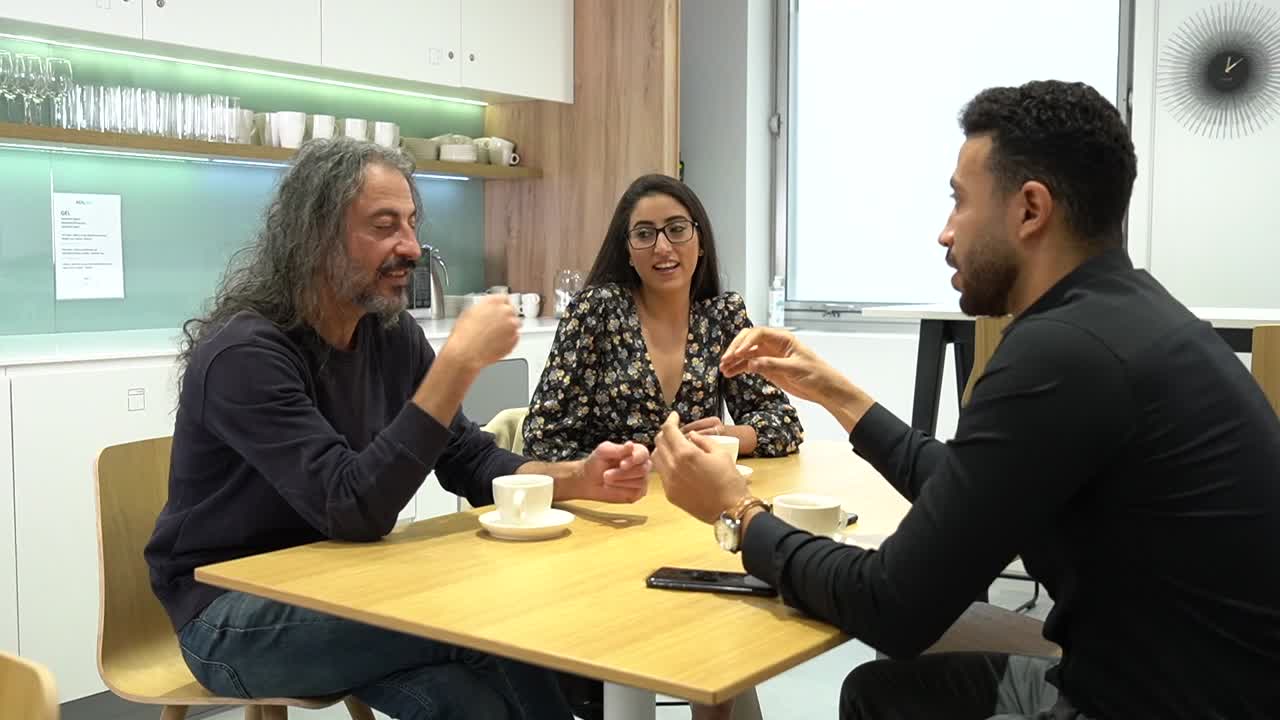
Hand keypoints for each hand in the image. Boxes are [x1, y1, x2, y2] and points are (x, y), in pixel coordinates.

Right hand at [440, 296, 519, 374]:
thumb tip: (487, 309)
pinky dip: (508, 340)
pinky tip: (496, 342)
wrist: (465, 353)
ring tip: (493, 335)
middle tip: (494, 325)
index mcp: (494, 302)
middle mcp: (506, 312)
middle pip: (511, 311)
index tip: (499, 309)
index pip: (504, 298)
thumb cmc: (464, 335)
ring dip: (507, 328)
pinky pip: (515, 338)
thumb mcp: (470, 312)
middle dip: (504, 317)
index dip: (500, 305)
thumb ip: (484, 307)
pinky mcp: (514, 340)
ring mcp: (512, 326)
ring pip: (514, 324)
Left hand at [571, 441, 650, 503]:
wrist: (589, 481)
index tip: (622, 465)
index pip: (643, 453)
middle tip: (605, 475)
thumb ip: (618, 449)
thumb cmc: (597, 463)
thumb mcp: (603, 452)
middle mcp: (642, 465)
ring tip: (606, 480)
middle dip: (622, 474)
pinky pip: (635, 493)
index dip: (635, 459)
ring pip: (640, 482)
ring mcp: (641, 479)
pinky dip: (621, 490)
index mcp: (636, 451)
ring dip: (620, 482)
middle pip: (643, 469)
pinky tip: (612, 487)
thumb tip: (630, 444)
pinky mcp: (637, 493)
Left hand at [653, 412, 747, 522]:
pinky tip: (677, 465)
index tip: (675, 416)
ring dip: (662, 449)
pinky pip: (662, 474)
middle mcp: (672, 466)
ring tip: (674, 447)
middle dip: (666, 433)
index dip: (670, 420)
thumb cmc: (730, 480)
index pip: (669, 430)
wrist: (730, 510)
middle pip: (659, 443)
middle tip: (675, 432)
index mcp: (686, 453)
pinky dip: (666, 464)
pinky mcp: (670, 494)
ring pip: (656, 458)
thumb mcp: (721, 454)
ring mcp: (669, 481)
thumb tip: (691, 435)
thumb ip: (703, 441)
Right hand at [719, 327, 840, 404]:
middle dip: (736, 349)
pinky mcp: (768, 368)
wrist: (824, 389)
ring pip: (747, 354)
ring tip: (723, 368)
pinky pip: (750, 365)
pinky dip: (739, 368)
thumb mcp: (795, 368)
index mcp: (783, 339)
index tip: (737, 353)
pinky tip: (730, 373)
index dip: (745, 342)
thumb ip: (772, 365)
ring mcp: (770, 356)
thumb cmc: (817, 374)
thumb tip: (752, 363)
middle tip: (725, 360)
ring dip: (734, 360)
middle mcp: (774, 345)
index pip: (758, 333)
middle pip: (749, 341)